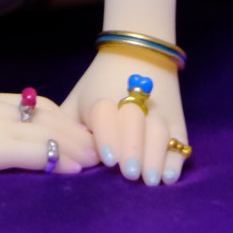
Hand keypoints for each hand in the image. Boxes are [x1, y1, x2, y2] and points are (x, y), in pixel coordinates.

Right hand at [0, 93, 98, 180]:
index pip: (41, 105)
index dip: (64, 120)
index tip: (80, 134)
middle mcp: (2, 108)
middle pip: (52, 117)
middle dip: (78, 133)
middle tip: (101, 149)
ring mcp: (0, 126)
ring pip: (50, 134)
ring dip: (77, 148)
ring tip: (96, 162)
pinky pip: (35, 152)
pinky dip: (58, 160)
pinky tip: (73, 170)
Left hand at [63, 47, 189, 186]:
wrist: (136, 53)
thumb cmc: (99, 86)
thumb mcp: (77, 100)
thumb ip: (63, 127)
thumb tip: (54, 157)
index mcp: (102, 98)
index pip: (105, 114)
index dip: (107, 136)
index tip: (108, 160)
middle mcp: (133, 103)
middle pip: (134, 123)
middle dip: (133, 149)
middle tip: (130, 174)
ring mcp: (157, 112)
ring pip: (158, 131)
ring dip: (155, 156)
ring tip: (150, 180)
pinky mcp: (176, 120)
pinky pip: (179, 140)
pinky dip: (175, 158)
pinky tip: (169, 177)